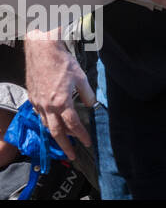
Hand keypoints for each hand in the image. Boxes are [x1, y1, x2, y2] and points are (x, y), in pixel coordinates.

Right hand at [24, 35, 92, 153]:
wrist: (42, 52)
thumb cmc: (63, 63)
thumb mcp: (81, 77)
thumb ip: (87, 94)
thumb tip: (91, 105)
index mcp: (62, 102)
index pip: (73, 124)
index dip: (81, 135)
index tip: (87, 143)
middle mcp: (48, 106)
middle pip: (57, 132)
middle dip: (65, 145)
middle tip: (72, 155)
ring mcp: (38, 104)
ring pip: (47, 125)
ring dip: (56, 136)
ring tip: (64, 143)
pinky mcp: (33, 99)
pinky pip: (40, 117)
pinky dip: (47, 124)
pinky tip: (52, 125)